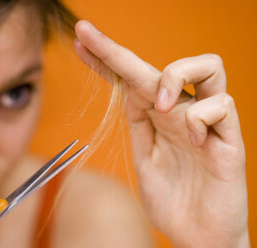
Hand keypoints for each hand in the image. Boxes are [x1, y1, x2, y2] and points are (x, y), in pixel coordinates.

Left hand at [74, 20, 248, 247]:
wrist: (199, 237)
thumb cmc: (173, 200)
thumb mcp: (145, 158)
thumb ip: (139, 125)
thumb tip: (127, 91)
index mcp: (160, 118)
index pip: (131, 81)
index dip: (105, 61)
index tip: (80, 43)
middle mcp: (183, 113)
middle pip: (156, 66)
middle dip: (116, 50)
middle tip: (86, 35)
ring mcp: (208, 124)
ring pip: (208, 67)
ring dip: (174, 77)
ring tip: (157, 106)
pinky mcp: (230, 140)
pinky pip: (222, 107)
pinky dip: (200, 119)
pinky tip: (191, 139)